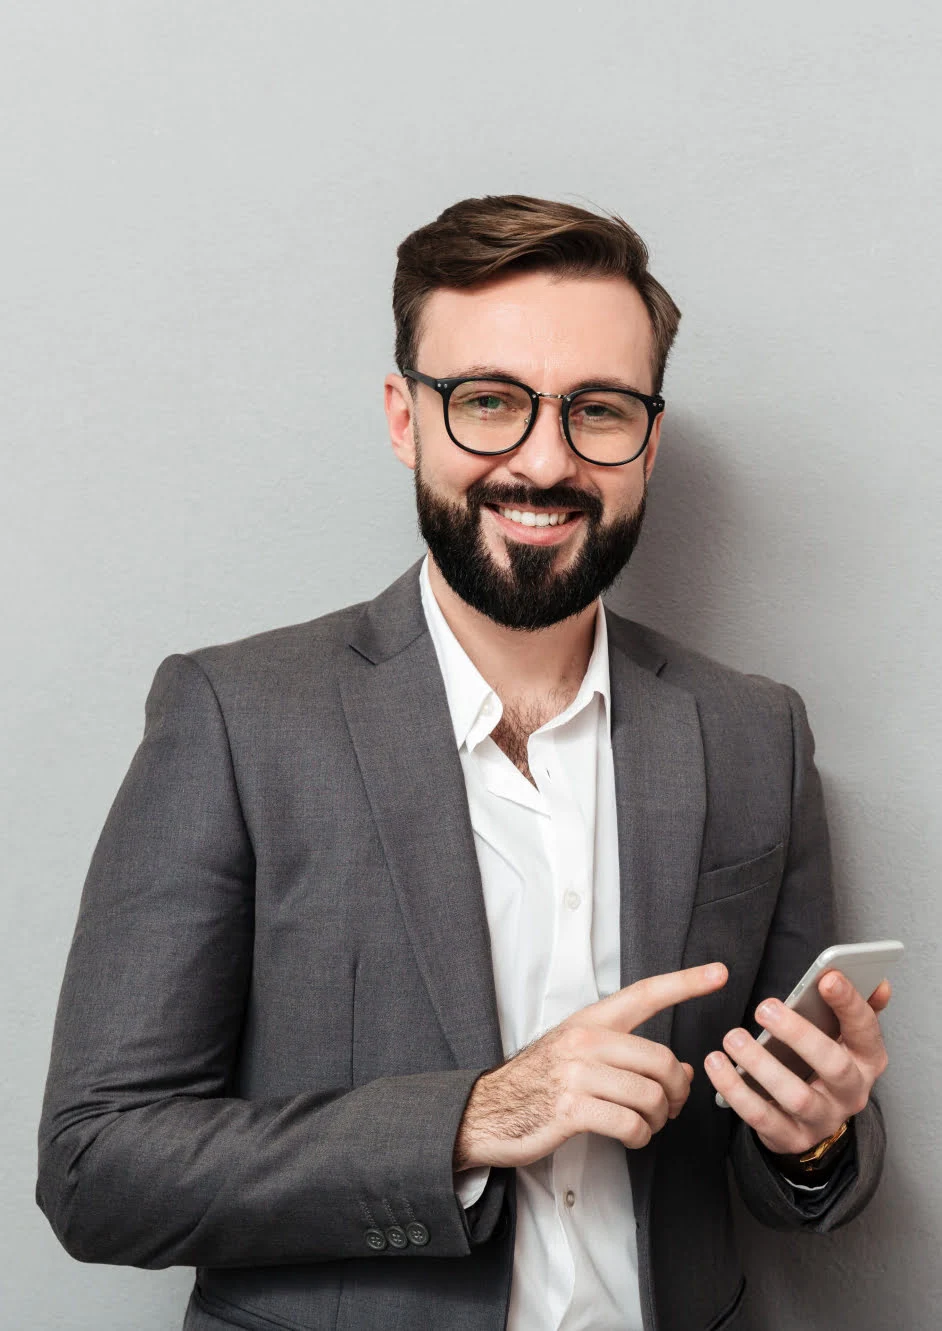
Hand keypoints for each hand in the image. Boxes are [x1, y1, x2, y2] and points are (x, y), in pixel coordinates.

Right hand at [453, 962, 727, 1170]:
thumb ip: (628, 1056)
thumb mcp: (579, 1055)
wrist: (487, 1111)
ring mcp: (577, 1074)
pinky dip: (640, 1137)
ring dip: (658, 1119)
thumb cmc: (538, 1084)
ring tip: (646, 1124)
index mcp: (589, 1021)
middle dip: (676, 1091)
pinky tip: (630, 1136)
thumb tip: (681, 1070)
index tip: (718, 973)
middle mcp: (585, 1041)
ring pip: (650, 1095)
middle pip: (661, 1059)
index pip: (645, 994)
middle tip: (670, 1107)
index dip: (685, 983)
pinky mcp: (572, 1109)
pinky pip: (630, 1124)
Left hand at [703, 971, 891, 1154]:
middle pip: (833, 1065)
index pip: (865, 1030)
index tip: (827, 978)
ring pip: (795, 1096)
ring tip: (733, 1037)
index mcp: (867, 1060)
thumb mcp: (845, 1036)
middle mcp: (851, 1093)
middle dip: (799, 1034)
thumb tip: (879, 983)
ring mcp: (823, 1119)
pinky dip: (735, 1090)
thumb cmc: (824, 1061)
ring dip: (761, 1064)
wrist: (814, 1120)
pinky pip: (761, 1117)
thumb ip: (857, 1007)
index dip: (849, 1004)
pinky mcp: (791, 1137)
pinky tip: (716, 1065)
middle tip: (765, 1007)